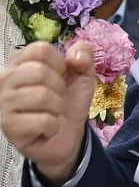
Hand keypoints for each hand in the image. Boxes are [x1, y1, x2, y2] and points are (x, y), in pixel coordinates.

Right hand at [0, 41, 96, 184]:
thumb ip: (84, 56)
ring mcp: (4, 103)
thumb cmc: (68, 102)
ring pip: (41, 96)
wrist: (67, 136)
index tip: (60, 78)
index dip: (60, 65)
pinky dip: (53, 126)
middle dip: (59, 88)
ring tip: (51, 113)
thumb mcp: (82, 75)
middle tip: (56, 98)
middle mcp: (6, 79)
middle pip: (39, 72)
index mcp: (20, 62)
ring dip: (57, 108)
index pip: (41, 50)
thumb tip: (74, 56)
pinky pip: (43, 120)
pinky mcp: (9, 126)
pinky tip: (46, 128)